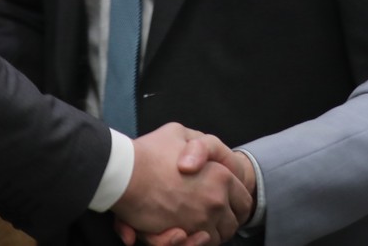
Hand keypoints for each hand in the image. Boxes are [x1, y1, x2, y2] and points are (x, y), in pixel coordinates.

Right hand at [112, 123, 251, 245]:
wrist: (123, 172)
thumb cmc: (149, 151)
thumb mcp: (179, 133)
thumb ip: (197, 144)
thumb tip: (199, 159)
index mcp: (221, 175)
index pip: (244, 202)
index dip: (236, 205)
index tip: (227, 206)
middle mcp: (215, 201)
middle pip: (232, 225)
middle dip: (223, 224)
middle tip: (210, 219)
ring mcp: (199, 220)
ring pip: (214, 239)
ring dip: (206, 236)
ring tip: (194, 227)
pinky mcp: (181, 235)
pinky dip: (190, 244)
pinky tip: (181, 235)